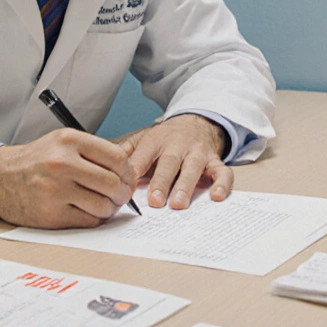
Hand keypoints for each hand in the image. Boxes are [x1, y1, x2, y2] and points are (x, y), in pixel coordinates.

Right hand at [0, 128, 135, 228]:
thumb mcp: (62, 142)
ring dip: (111, 208)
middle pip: (112, 183)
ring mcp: (56, 190)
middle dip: (123, 193)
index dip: (129, 172)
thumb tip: (128, 171)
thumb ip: (94, 152)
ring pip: (103, 205)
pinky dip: (95, 218)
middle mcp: (62, 164)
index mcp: (70, 141)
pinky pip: (88, 220)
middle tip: (122, 196)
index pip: (117, 158)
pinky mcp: (51, 214)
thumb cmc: (36, 160)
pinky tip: (90, 211)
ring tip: (106, 204)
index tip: (128, 179)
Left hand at [116, 114, 231, 209]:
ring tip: (179, 204)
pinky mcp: (215, 161)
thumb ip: (126, 154)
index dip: (135, 171)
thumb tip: (103, 168)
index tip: (126, 188)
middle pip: (170, 162)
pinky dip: (222, 184)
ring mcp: (198, 153)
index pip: (144, 155)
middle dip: (162, 182)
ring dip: (186, 186)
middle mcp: (179, 145)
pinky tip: (216, 196)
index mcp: (157, 140)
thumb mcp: (144, 140)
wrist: (196, 122)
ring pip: (194, 168)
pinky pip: (222, 171)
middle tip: (155, 201)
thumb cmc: (165, 139)